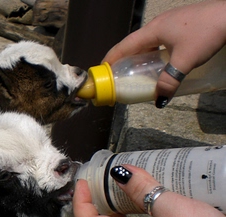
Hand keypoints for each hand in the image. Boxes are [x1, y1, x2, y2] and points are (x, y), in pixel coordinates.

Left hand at [73, 164, 225, 216]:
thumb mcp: (170, 210)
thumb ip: (143, 190)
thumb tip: (119, 173)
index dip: (81, 203)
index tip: (83, 181)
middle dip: (103, 198)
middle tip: (107, 176)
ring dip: (129, 201)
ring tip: (135, 178)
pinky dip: (151, 207)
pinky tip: (164, 194)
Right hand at [103, 0, 225, 105]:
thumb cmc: (208, 32)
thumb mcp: (185, 61)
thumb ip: (169, 82)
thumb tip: (159, 100)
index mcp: (153, 29)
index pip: (124, 45)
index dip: (110, 59)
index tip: (101, 71)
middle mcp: (159, 24)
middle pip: (134, 44)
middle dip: (124, 60)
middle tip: (118, 76)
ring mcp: (171, 23)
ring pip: (148, 42)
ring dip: (140, 56)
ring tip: (138, 72)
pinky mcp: (182, 24)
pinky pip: (160, 40)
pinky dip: (154, 52)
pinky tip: (161, 62)